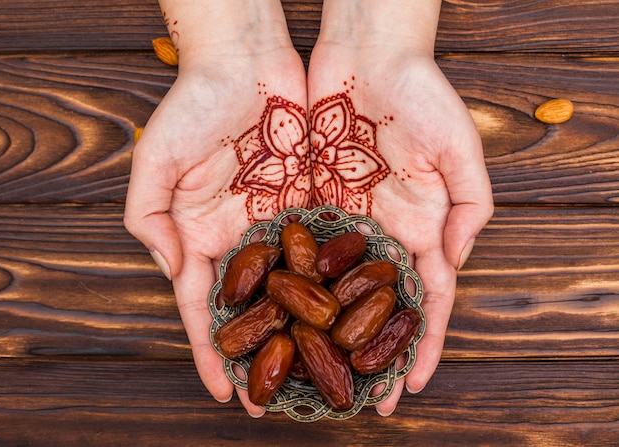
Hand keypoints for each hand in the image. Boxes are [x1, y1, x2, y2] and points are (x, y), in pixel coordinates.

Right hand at [124, 0, 308, 417]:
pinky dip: (343, 285)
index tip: (225, 394)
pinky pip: (333, 251)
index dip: (215, 353)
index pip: (208, 308)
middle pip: (259, 309)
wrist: (248, 62)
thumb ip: (150, 222)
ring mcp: (284, 224)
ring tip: (329, 372)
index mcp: (205, 236)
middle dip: (269, 355)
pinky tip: (357, 317)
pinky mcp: (319, 204)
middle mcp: (247, 238)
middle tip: (284, 403)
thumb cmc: (194, 106)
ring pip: (301, 289)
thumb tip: (174, 273)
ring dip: (312, 332)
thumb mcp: (155, 163)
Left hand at [308, 0, 493, 415]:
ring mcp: (340, 219)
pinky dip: (286, 287)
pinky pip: (293, 251)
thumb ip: (469, 207)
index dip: (417, 345)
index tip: (406, 388)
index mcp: (418, 226)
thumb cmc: (419, 93)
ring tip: (306, 372)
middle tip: (353, 400)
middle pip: (371, 305)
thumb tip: (454, 263)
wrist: (363, 54)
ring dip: (320, 331)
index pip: (422, 300)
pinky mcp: (304, 201)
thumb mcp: (460, 148)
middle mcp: (378, 231)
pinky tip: (275, 319)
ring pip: (328, 288)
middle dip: (365, 351)